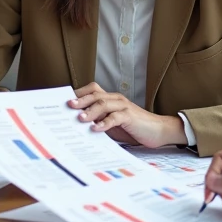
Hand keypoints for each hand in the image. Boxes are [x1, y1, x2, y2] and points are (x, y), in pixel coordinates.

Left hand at [69, 82, 184, 146]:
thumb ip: (99, 121)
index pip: (93, 90)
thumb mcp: (113, 124)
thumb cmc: (133, 128)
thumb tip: (78, 124)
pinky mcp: (130, 117)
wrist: (158, 131)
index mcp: (111, 99)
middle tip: (68, 106)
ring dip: (90, 111)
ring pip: (104, 104)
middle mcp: (117, 99)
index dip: (79, 94)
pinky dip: (104, 123)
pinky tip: (96, 129)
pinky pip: (115, 117)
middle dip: (81, 100)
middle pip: (96, 94)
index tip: (63, 101)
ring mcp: (124, 107)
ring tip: (79, 118)